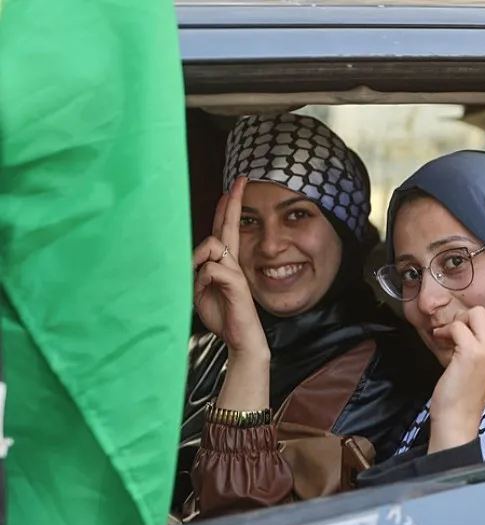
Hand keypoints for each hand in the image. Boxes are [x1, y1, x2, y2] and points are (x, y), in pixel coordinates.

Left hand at [193, 177, 265, 355]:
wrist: (240, 338)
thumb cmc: (222, 315)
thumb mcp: (200, 290)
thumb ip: (199, 271)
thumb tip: (199, 259)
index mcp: (224, 263)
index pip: (224, 230)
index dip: (227, 209)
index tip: (231, 189)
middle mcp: (232, 262)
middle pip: (229, 226)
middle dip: (234, 202)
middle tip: (240, 181)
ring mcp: (236, 271)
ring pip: (212, 245)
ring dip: (198, 260)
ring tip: (199, 282)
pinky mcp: (236, 282)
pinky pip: (211, 269)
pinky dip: (202, 279)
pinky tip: (205, 291)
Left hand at [427, 264, 484, 453]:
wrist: (457, 416)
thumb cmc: (464, 390)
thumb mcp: (480, 362)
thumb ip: (483, 341)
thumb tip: (474, 322)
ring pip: (475, 314)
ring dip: (457, 325)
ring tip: (450, 340)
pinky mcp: (474, 352)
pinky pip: (457, 327)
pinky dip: (444, 334)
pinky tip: (442, 344)